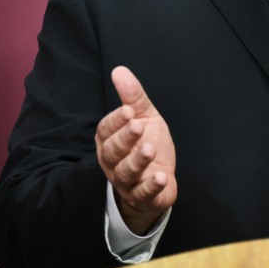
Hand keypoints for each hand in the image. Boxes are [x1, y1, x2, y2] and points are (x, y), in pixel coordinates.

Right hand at [95, 66, 176, 233]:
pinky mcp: (142, 197)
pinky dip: (151, 186)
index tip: (129, 110)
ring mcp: (126, 181)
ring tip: (150, 150)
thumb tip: (119, 70)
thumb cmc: (148, 145)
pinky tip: (162, 177)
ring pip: (125, 172)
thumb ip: (133, 97)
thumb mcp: (145, 117)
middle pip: (112, 151)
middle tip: (139, 126)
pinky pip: (142, 194)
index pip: (106, 130)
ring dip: (137, 161)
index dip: (116, 121)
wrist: (159, 180)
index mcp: (110, 140)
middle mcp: (113, 162)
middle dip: (125, 138)